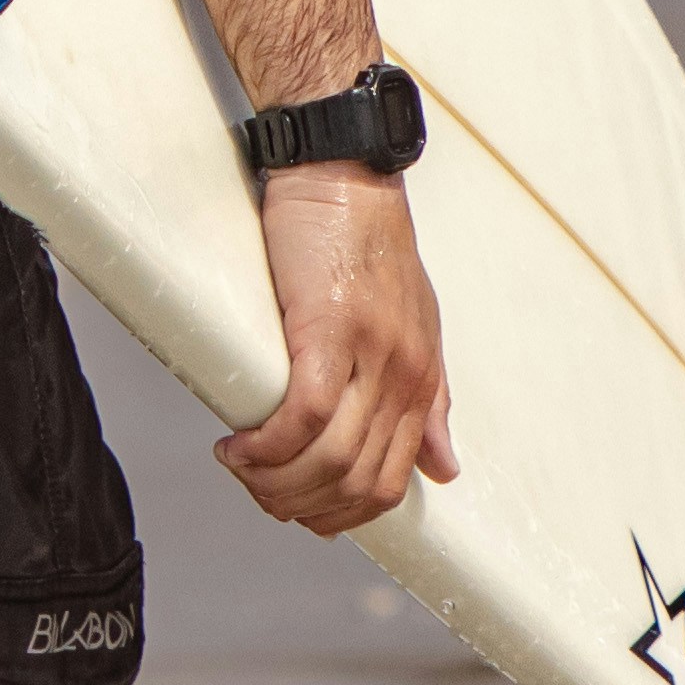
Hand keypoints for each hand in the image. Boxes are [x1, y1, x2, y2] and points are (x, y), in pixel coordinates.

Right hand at [215, 163, 452, 535]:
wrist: (342, 169)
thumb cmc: (366, 241)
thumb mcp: (417, 325)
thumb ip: (430, 397)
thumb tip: (445, 467)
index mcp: (423, 381)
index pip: (390, 484)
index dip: (339, 514)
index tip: (295, 506)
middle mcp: (404, 375)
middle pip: (357, 483)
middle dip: (300, 505)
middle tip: (258, 490)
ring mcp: (370, 355)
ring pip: (329, 460)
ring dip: (274, 483)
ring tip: (240, 467)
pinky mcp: (328, 331)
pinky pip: (304, 417)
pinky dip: (266, 448)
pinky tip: (239, 446)